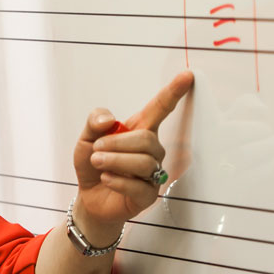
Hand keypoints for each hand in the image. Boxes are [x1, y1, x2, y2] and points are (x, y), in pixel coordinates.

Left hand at [72, 70, 194, 239]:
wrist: (90, 198)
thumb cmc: (93, 164)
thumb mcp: (86, 138)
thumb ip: (95, 121)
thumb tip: (109, 120)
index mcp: (139, 130)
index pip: (160, 108)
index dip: (173, 92)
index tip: (187, 75)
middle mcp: (151, 151)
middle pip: (146, 139)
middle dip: (117, 143)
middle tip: (96, 149)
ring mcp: (152, 174)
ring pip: (143, 162)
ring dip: (115, 161)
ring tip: (98, 162)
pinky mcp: (149, 196)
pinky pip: (139, 187)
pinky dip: (118, 182)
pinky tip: (107, 179)